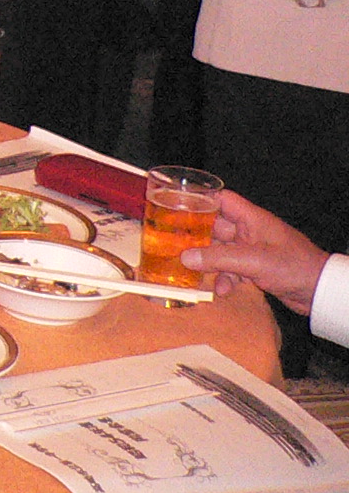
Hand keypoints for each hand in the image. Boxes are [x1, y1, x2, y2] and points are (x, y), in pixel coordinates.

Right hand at [182, 191, 328, 314]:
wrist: (320, 292)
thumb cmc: (292, 266)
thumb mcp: (253, 261)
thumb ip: (218, 258)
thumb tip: (184, 257)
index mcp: (251, 219)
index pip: (221, 200)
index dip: (199, 200)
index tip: (175, 206)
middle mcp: (249, 231)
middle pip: (214, 227)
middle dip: (195, 236)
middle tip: (172, 243)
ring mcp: (252, 250)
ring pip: (220, 251)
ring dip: (207, 262)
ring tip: (190, 271)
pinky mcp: (255, 269)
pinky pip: (231, 269)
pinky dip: (224, 278)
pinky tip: (221, 290)